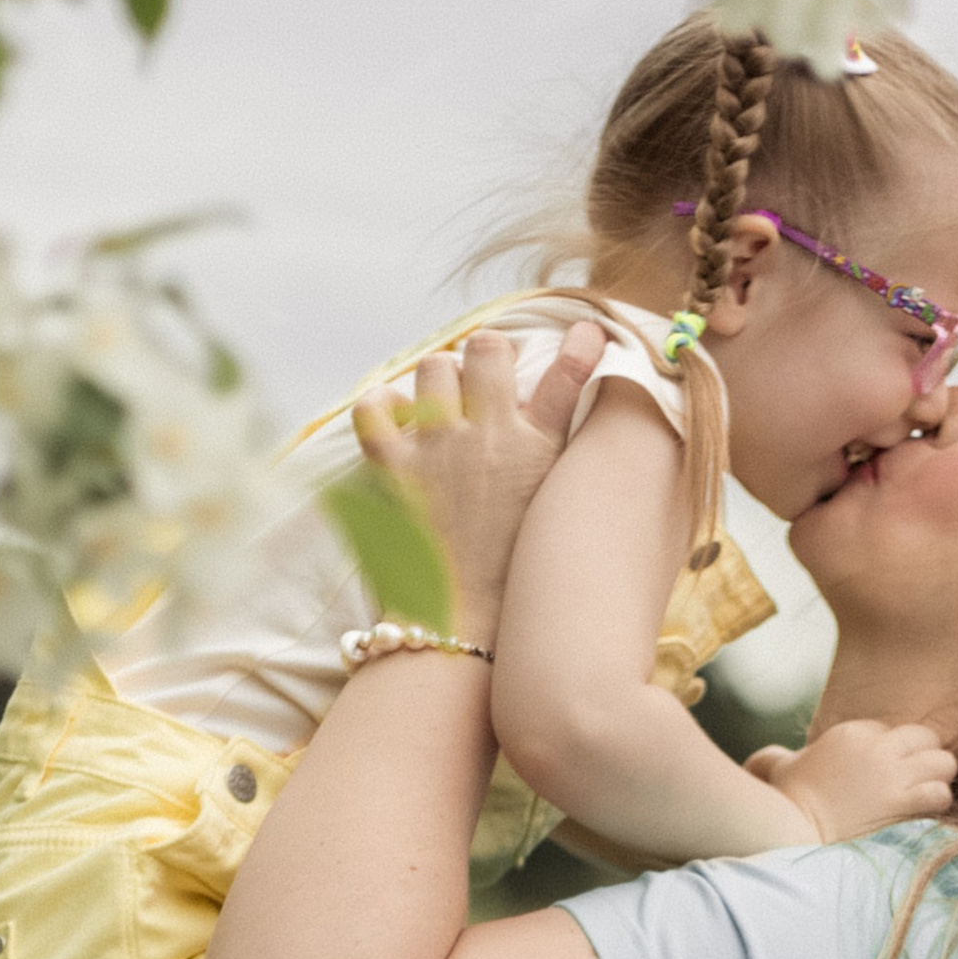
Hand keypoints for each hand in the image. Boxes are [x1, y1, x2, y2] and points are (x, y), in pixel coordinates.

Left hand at [352, 324, 604, 648]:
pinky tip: (394, 422)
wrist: (464, 624)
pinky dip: (381, 407)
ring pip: (433, 368)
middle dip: (485, 360)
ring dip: (436, 383)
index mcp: (538, 447)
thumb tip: (566, 425)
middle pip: (486, 349)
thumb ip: (563, 460)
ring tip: (442, 413)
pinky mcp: (394, 468)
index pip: (567, 371)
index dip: (577, 346)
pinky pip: (374, 407)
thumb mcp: (556, 512)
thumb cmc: (517, 577)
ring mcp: (438, 447)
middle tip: (484, 389)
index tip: (583, 334)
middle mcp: (490, 435)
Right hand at [745, 718, 957, 844]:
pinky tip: (925, 813)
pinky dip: (938, 802)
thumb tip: (762, 759)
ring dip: (939, 780)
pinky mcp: (900, 800)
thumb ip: (779, 757)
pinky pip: (940, 792)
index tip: (890, 773)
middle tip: (918, 781)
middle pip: (926, 739)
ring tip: (926, 797)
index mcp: (852, 733)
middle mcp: (876, 746)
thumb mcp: (780, 768)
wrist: (792, 830)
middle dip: (927, 759)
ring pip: (943, 763)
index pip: (897, 732)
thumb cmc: (784, 803)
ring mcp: (890, 772)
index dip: (899, 752)